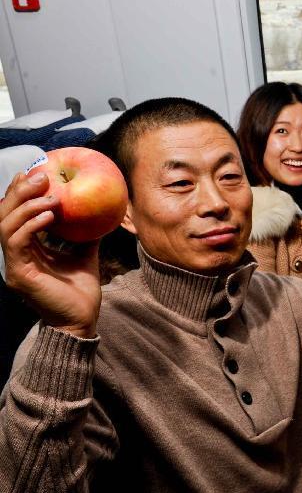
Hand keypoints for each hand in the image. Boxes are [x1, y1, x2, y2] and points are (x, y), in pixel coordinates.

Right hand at [0, 173, 100, 337]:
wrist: (82, 320)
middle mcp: (14, 254)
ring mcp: (12, 264)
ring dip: (25, 205)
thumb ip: (85, 234)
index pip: (14, 214)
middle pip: (4, 214)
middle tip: (41, 174)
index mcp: (26, 248)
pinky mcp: (18, 274)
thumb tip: (101, 211)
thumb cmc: (81, 291)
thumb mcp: (84, 254)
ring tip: (49, 193)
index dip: (20, 192)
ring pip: (5, 225)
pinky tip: (49, 213)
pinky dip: (30, 224)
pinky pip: (17, 242)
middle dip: (19, 191)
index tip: (37, 171)